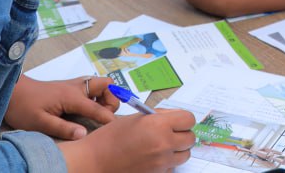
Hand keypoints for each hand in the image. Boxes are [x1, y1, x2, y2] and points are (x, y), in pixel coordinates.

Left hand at [4, 75, 117, 139]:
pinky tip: (86, 109)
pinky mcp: (69, 87)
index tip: (114, 128)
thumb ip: (63, 128)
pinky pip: (91, 87)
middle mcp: (76, 87)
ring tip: (97, 113)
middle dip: (112, 99)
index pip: (98, 107)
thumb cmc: (24, 107)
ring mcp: (73, 85)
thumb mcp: (40, 122)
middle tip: (103, 115)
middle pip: (107, 85)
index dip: (109, 118)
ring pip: (100, 83)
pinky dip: (96, 95)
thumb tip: (84, 134)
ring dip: (105, 96)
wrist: (12, 92)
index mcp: (72, 96)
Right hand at [60, 106, 196, 172]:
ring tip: (161, 146)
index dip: (184, 119)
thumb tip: (175, 116)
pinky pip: (172, 168)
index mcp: (158, 125)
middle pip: (190, 139)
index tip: (178, 120)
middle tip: (170, 132)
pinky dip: (167, 163)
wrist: (94, 161)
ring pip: (184, 155)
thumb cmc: (110, 137)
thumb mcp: (135, 118)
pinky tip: (153, 158)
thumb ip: (158, 116)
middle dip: (183, 134)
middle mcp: (163, 144)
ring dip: (177, 150)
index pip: (189, 119)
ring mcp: (161, 163)